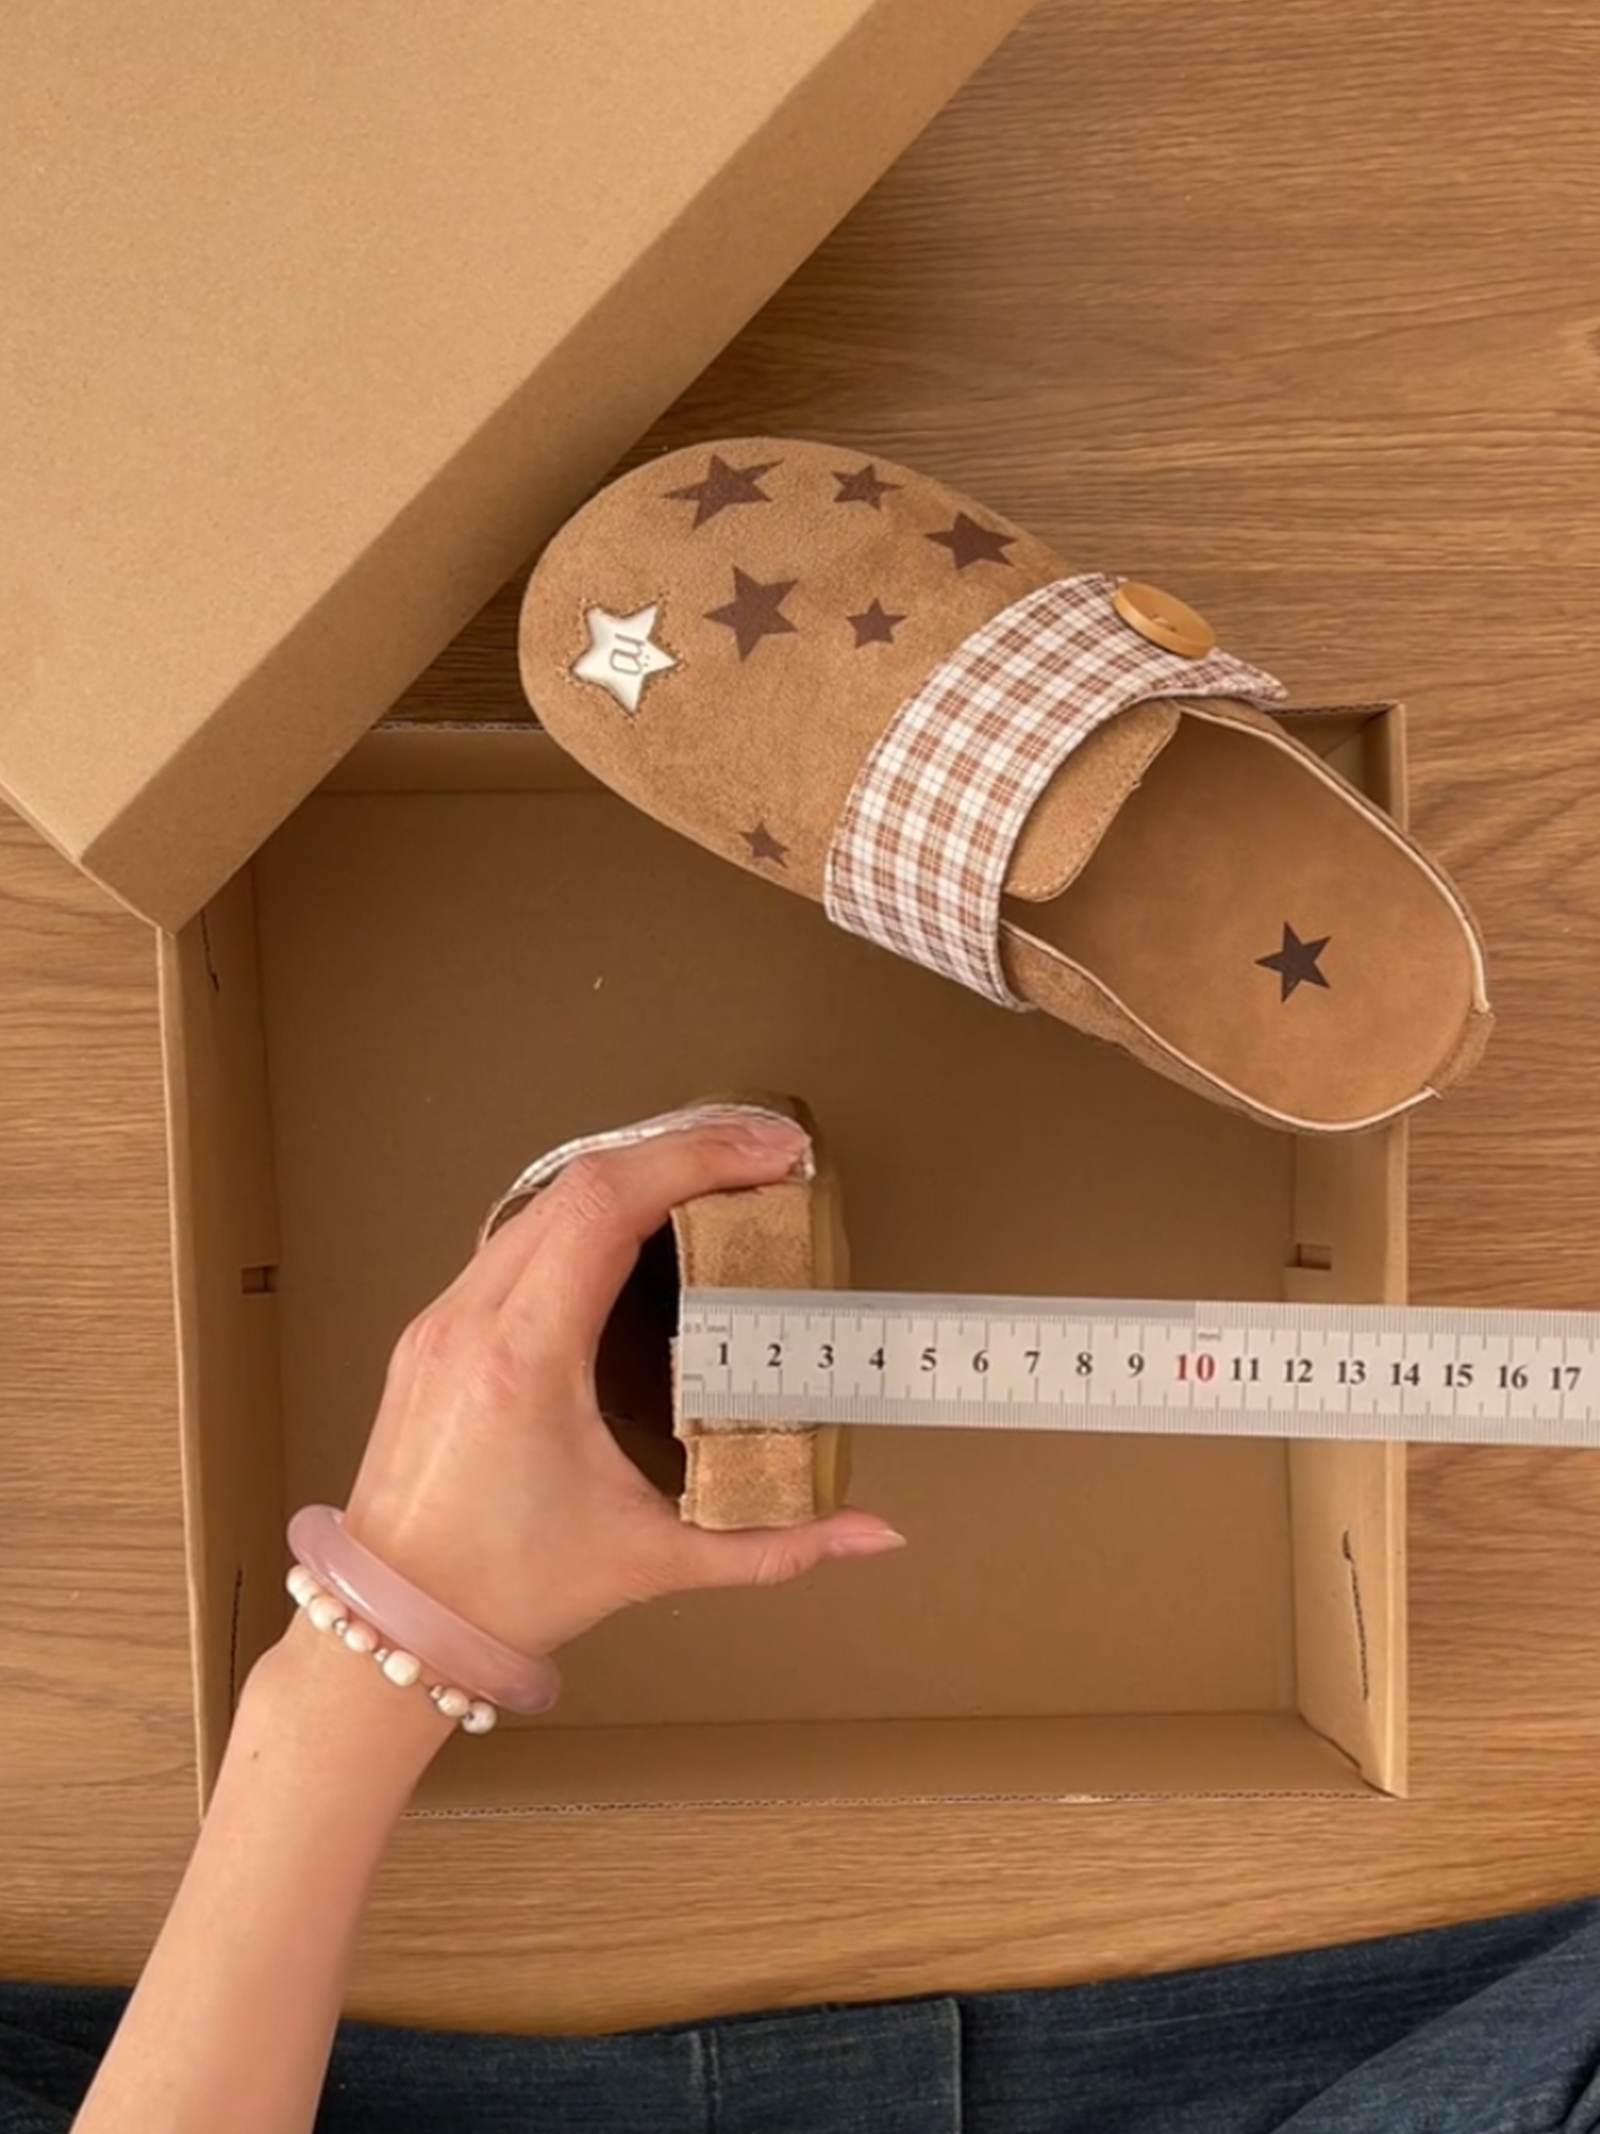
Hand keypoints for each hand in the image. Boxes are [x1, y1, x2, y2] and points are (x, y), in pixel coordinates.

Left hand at [341, 1112, 904, 1660]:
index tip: (768, 1154)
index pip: (606, 1207)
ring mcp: (443, 1317)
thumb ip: (776, 1545)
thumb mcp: (652, 1562)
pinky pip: (516, 1234)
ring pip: (543, 1197)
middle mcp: (471, 1319)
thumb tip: (870, 1532)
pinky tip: (640, 1217)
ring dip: (632, 1171)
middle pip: (579, 1179)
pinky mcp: (436, 1329)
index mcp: (522, 1359)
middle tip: (764, 1151)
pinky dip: (587, 1208)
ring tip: (714, 1170)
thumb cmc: (504, 1592)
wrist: (393, 1626)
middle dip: (681, 1147)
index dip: (696, 1159)